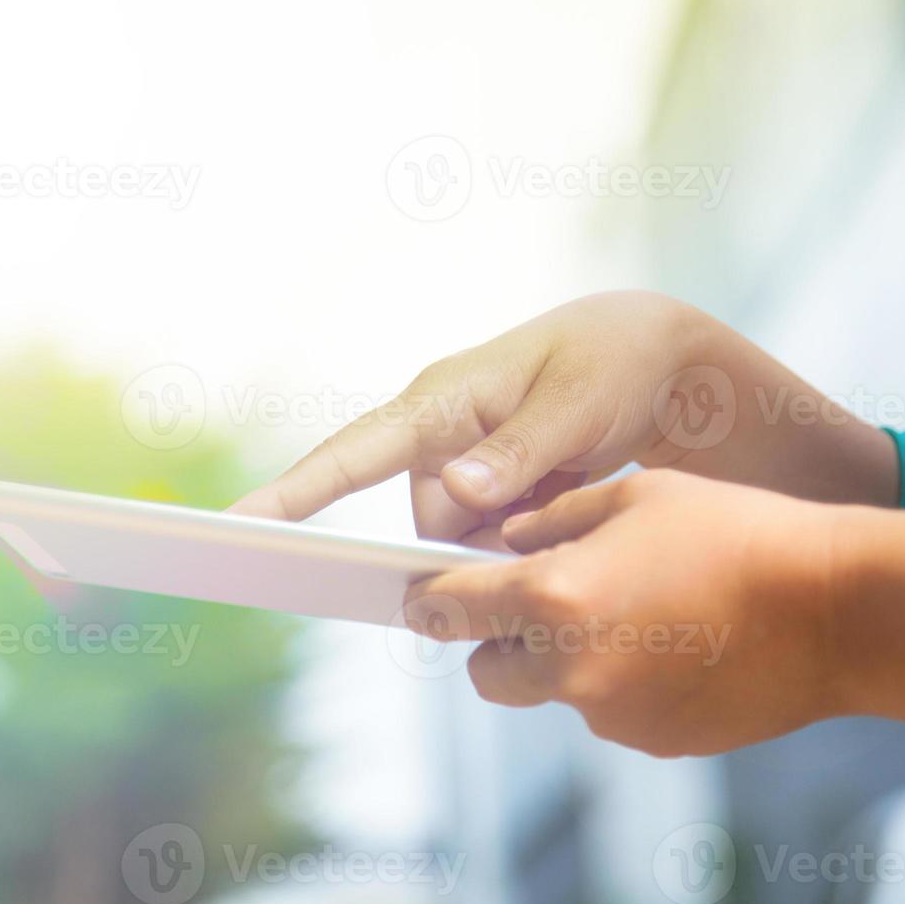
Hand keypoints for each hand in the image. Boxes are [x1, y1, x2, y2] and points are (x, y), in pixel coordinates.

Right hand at [230, 291, 742, 546]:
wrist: (664, 360)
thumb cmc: (616, 361)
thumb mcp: (578, 404)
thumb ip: (519, 451)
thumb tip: (454, 494)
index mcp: (444, 399)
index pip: (355, 450)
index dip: (296, 490)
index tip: (240, 523)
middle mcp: (442, 432)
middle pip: (429, 523)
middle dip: (478, 543)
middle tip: (547, 519)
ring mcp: (468, 461)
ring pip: (464, 538)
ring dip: (513, 542)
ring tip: (574, 495)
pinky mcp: (498, 487)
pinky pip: (493, 537)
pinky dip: (527, 539)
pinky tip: (569, 506)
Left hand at [404, 469, 846, 756]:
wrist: (834, 610)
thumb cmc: (740, 534)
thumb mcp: (638, 496)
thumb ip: (556, 520)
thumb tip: (508, 538)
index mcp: (555, 597)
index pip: (450, 610)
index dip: (429, 601)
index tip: (421, 597)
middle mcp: (570, 668)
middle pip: (486, 672)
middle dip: (495, 640)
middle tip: (535, 603)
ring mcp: (611, 714)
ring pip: (552, 691)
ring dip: (565, 659)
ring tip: (633, 612)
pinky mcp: (651, 740)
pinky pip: (608, 710)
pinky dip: (619, 682)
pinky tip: (672, 643)